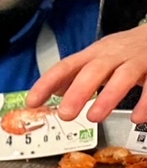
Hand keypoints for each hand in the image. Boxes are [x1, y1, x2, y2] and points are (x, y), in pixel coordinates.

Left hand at [27, 25, 146, 123]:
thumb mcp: (98, 58)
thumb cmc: (126, 50)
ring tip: (95, 117)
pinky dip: (146, 102)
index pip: (66, 66)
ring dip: (108, 97)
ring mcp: (137, 60)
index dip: (47, 83)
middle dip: (78, 92)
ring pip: (123, 76)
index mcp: (95, 54)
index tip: (32, 102)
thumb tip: (53, 91)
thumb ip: (77, 74)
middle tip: (65, 114)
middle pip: (94, 70)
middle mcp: (114, 55)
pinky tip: (137, 117)